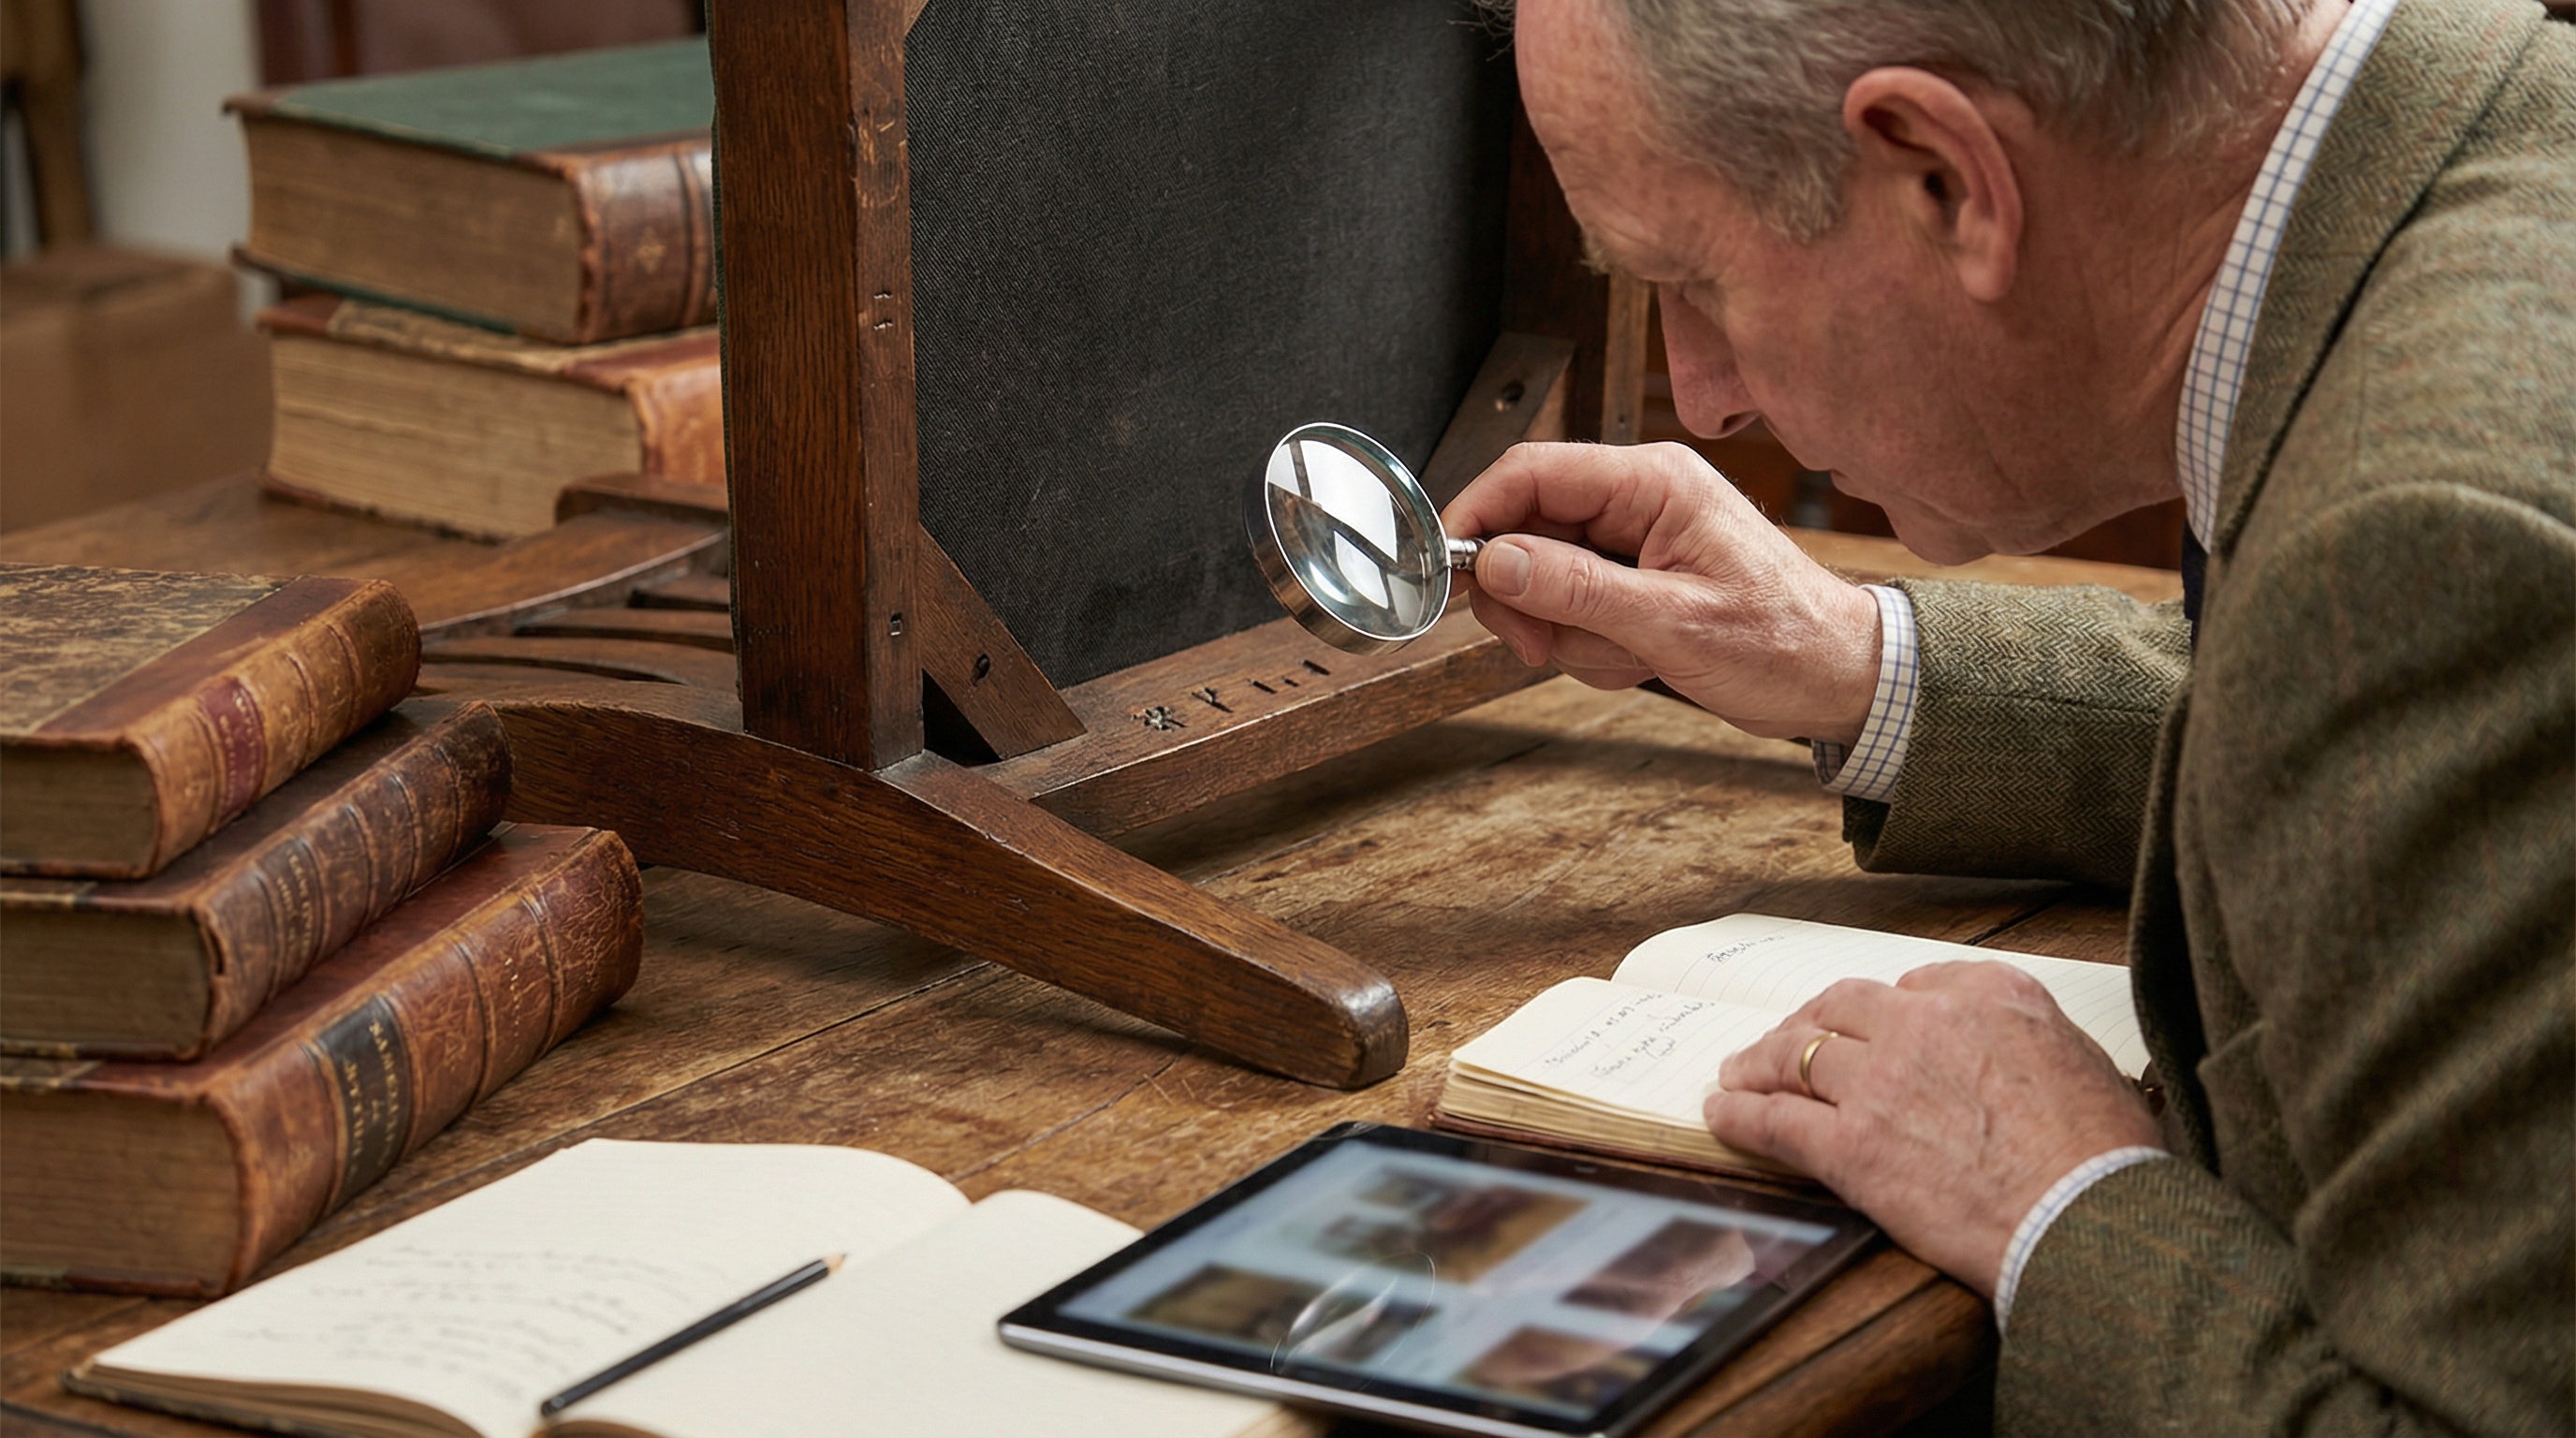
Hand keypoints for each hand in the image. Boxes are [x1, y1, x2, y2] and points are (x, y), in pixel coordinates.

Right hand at [1443, 442, 1882, 745]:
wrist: (1839, 678)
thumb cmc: (1784, 642)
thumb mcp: (1672, 623)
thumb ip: (1576, 589)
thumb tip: (1497, 561)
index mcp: (1653, 482)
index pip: (1531, 470)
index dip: (1478, 515)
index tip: (1451, 571)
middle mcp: (1640, 498)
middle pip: (1527, 528)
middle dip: (1528, 598)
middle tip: (1541, 646)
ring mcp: (1636, 539)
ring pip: (1544, 578)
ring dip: (1568, 634)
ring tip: (1627, 656)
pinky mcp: (1635, 577)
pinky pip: (1573, 608)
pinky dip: (1590, 646)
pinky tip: (1638, 660)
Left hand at [1704, 961, 2161, 1295]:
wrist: (2086, 1218)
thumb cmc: (2108, 1158)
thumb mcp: (2090, 1064)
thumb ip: (2039, 1040)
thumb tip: (2023, 1053)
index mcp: (1991, 995)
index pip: (1916, 984)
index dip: (1885, 1008)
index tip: (1870, 1024)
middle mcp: (1925, 1023)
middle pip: (1842, 1007)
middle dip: (1808, 1022)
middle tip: (1786, 1038)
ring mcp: (1880, 1082)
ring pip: (1796, 1054)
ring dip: (1760, 1062)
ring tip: (1739, 1072)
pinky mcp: (1849, 1145)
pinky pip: (1775, 1119)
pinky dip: (1739, 1113)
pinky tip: (1722, 1112)